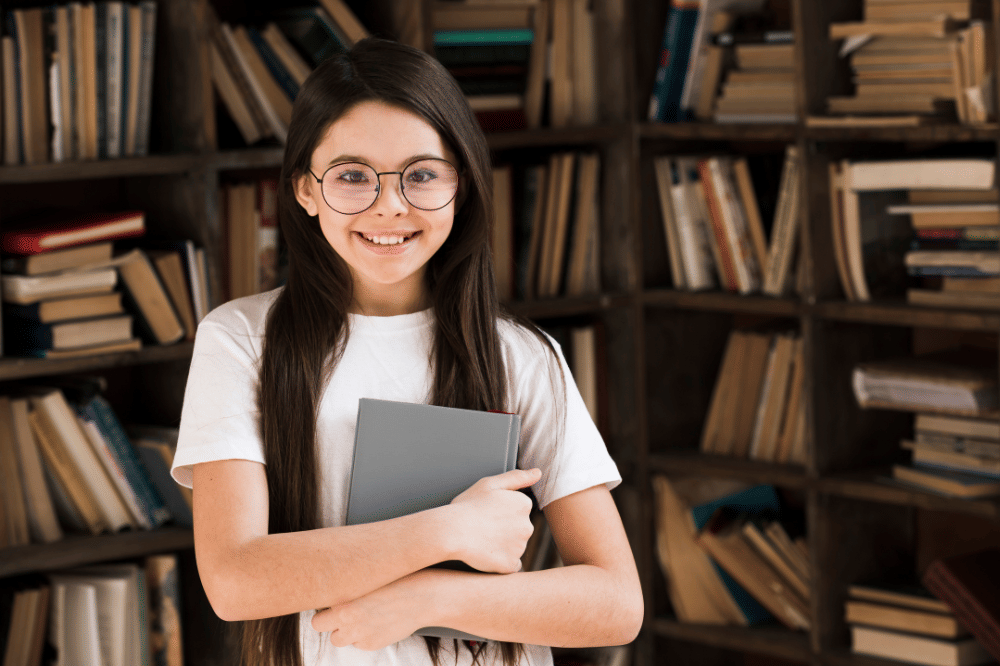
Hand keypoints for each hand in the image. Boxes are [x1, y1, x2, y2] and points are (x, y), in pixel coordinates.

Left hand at [312, 570, 436, 650]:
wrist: (425, 597)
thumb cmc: (400, 580)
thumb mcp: (368, 577)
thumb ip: (347, 588)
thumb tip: (332, 591)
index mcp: (344, 603)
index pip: (316, 617)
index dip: (323, 608)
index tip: (330, 600)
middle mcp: (349, 622)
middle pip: (321, 628)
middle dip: (329, 620)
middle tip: (341, 609)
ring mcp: (361, 635)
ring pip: (339, 639)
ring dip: (345, 629)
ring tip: (361, 614)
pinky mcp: (373, 644)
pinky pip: (359, 643)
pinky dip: (364, 635)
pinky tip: (377, 620)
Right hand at [448, 467, 539, 573]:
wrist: (452, 532)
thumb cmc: (467, 506)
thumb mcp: (490, 484)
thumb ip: (517, 477)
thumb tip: (538, 473)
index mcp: (524, 505)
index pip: (519, 509)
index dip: (501, 510)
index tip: (487, 511)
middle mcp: (527, 526)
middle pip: (518, 528)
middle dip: (505, 528)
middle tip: (483, 526)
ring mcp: (520, 548)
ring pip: (514, 546)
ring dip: (502, 545)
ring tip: (482, 539)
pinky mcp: (510, 565)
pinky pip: (510, 564)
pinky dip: (501, 561)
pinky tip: (486, 554)